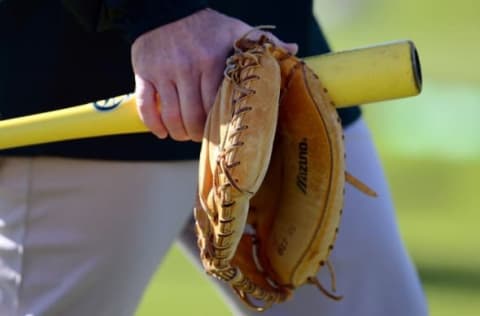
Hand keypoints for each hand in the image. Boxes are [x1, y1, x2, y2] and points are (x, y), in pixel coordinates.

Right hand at [131, 8, 296, 141]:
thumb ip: (264, 45)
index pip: (217, 106)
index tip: (222, 131)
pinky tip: (162, 132)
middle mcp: (186, 66)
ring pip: (171, 116)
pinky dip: (153, 125)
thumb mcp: (238, 30)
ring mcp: (162, 70)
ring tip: (185, 134)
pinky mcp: (143, 71)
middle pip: (193, 117)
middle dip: (199, 134)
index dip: (219, 125)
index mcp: (212, 60)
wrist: (169, 7)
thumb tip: (293, 51)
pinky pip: (146, 106)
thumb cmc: (208, 26)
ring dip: (179, 133)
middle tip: (203, 136)